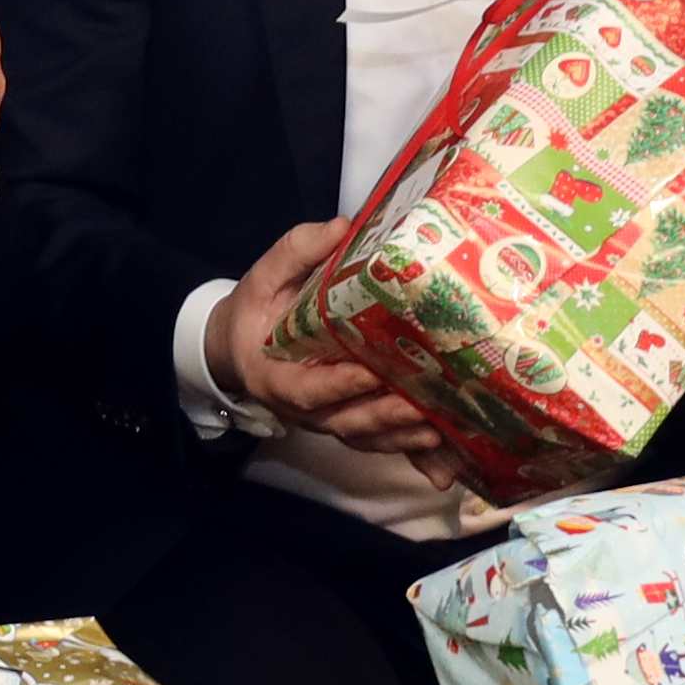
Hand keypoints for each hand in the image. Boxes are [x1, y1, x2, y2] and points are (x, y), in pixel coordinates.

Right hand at [207, 220, 437, 458]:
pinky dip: (410, 455)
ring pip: (366, 438)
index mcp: (276, 376)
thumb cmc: (256, 311)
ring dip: (402, 438)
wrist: (240, 347)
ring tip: (439, 430)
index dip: (338, 385)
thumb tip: (341, 226)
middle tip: (420, 407)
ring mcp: (328, 420)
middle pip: (346, 422)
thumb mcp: (263, 277)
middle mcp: (304, 409)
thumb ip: (296, 253)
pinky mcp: (349, 423)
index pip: (307, 388)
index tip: (370, 372)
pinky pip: (379, 445)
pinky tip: (444, 458)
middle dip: (384, 417)